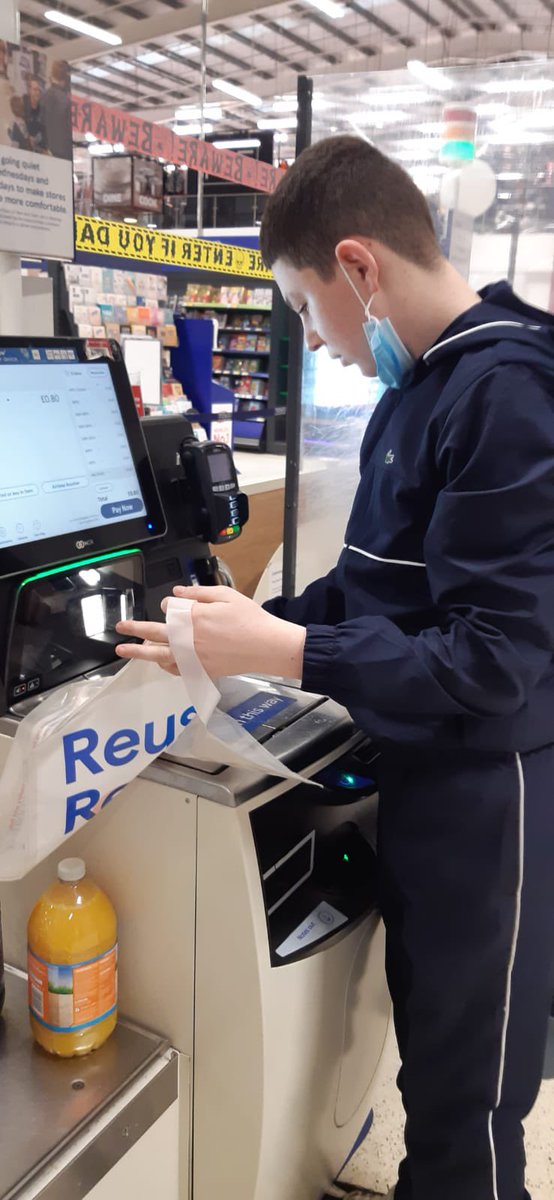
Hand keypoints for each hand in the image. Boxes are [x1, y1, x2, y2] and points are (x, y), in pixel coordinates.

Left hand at [115, 586, 305, 680]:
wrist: (267, 646)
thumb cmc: (249, 618)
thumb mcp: (225, 595)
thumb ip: (198, 594)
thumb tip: (175, 594)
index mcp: (194, 617)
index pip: (169, 611)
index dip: (167, 607)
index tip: (168, 606)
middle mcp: (188, 639)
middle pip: (154, 634)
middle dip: (134, 630)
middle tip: (120, 628)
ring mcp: (193, 657)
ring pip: (159, 656)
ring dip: (140, 652)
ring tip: (125, 650)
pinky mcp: (201, 671)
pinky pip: (175, 669)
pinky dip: (164, 665)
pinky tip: (158, 662)